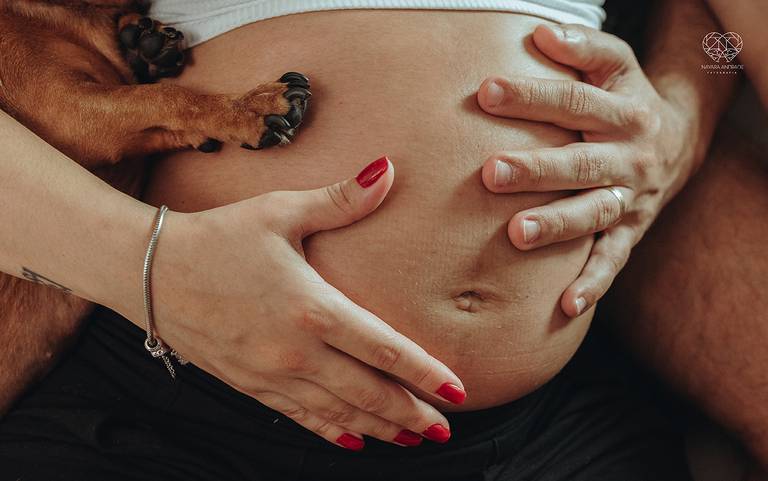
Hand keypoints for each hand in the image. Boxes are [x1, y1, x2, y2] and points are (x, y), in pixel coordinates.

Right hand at [146, 157, 464, 449]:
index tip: (459, 390)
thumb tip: (388, 170)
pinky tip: (353, 441)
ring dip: (379, 428)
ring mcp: (270, 374)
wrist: (149, 270)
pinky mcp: (249, 384)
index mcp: (312, 307)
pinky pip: (299, 417)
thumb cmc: (218, 235)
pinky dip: (331, 431)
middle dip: (411, 412)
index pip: (385, 349)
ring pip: (338, 412)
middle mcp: (295, 351)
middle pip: (368, 392)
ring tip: (413, 439)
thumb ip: (340, 199)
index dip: (426, 373)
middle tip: (445, 428)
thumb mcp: (280, 211)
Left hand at [476, 24, 696, 316]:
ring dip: (558, 225)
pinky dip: (593, 283)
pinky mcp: (630, 232)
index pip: (575, 102)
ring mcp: (631, 200)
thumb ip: (581, 49)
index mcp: (624, 113)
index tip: (487, 90)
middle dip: (537, 168)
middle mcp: (631, 158)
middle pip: (581, 163)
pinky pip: (612, 260)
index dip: (533, 96)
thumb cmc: (627, 99)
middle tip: (491, 172)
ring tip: (517, 233)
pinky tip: (566, 305)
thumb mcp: (614, 67)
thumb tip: (537, 33)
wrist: (678, 143)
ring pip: (594, 213)